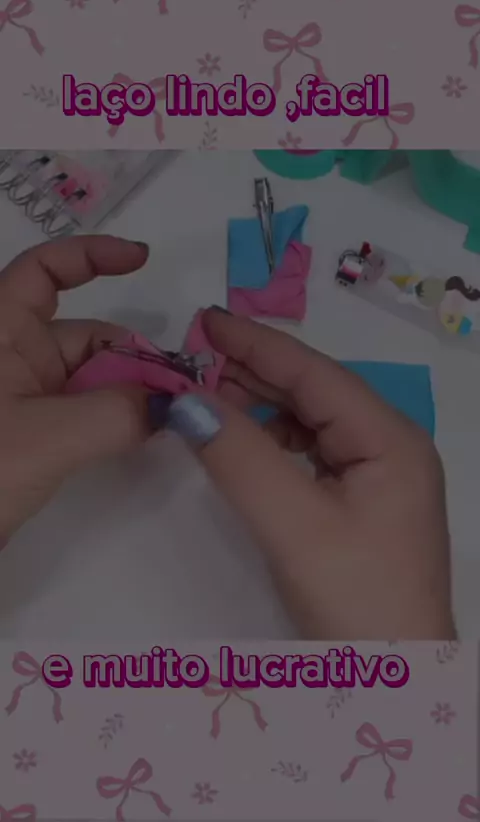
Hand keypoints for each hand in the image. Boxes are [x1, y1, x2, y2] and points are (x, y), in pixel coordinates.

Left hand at [0, 235, 149, 544]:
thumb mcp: (46, 437)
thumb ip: (117, 414)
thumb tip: (171, 405)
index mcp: (0, 332)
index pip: (45, 270)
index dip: (92, 255)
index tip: (144, 259)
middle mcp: (13, 356)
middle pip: (86, 335)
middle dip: (133, 355)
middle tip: (179, 393)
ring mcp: (22, 397)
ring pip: (90, 378)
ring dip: (130, 392)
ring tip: (167, 419)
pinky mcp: (31, 433)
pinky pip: (83, 411)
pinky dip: (114, 418)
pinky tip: (142, 434)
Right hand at [162, 307, 455, 639]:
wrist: (396, 683)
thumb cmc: (357, 602)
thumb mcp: (295, 525)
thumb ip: (240, 458)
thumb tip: (185, 401)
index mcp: (391, 439)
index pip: (315, 374)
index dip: (258, 343)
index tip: (205, 320)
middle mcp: (391, 446)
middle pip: (314, 393)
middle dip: (255, 371)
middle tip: (194, 354)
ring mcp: (379, 474)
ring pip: (311, 421)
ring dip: (261, 404)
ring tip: (208, 392)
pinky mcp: (362, 500)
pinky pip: (311, 452)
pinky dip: (272, 440)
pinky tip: (243, 439)